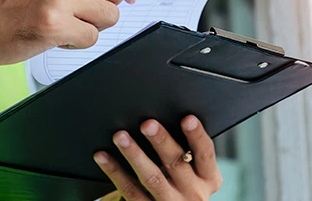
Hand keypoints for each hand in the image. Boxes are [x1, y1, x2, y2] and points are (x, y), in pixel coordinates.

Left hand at [94, 115, 221, 200]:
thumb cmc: (181, 185)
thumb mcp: (193, 172)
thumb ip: (184, 150)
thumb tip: (158, 118)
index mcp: (208, 178)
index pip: (205, 154)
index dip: (196, 135)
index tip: (187, 118)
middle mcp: (193, 193)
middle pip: (176, 163)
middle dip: (161, 141)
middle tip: (147, 124)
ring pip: (152, 177)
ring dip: (134, 154)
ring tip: (120, 136)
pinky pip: (130, 190)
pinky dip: (114, 171)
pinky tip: (103, 156)